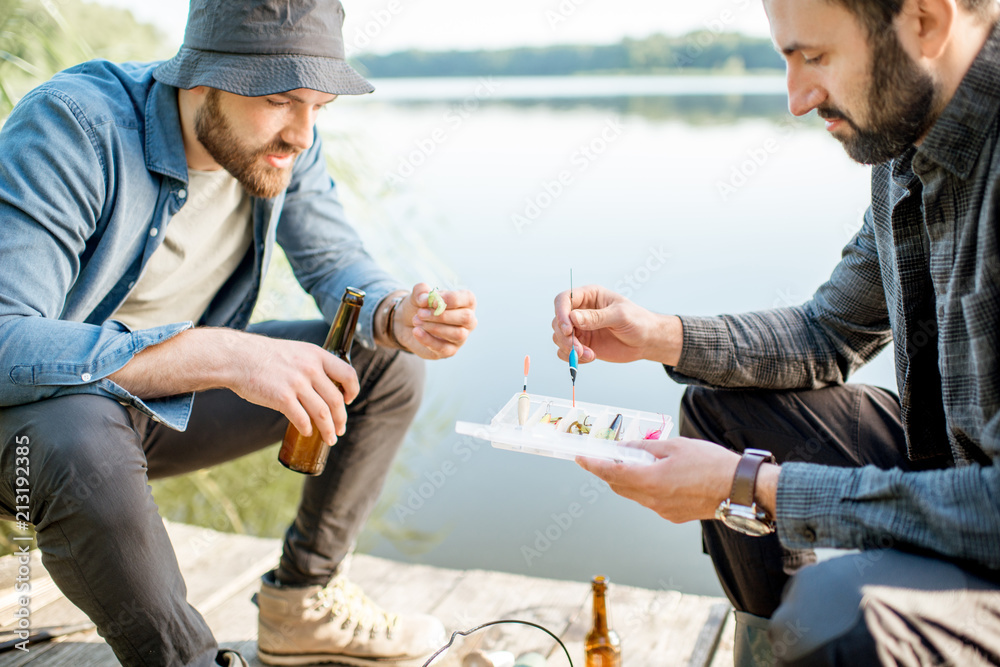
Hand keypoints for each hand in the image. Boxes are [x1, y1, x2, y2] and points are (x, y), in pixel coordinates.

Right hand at [229, 332, 359, 446]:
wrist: (238, 357)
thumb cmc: (265, 356)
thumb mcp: (296, 351)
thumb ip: (312, 364)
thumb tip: (325, 386)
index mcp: (316, 355)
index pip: (348, 374)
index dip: (353, 390)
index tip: (348, 401)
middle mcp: (310, 368)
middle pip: (336, 400)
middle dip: (341, 419)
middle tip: (340, 430)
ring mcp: (296, 383)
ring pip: (322, 413)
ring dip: (328, 430)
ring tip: (330, 438)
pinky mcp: (282, 397)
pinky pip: (301, 419)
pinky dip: (307, 429)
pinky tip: (306, 432)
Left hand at [395, 282, 476, 359]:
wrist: (407, 324)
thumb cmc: (420, 306)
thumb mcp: (418, 295)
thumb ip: (421, 291)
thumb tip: (424, 299)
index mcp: (465, 303)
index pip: (468, 299)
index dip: (451, 299)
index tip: (431, 301)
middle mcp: (468, 321)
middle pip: (466, 318)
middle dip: (442, 315)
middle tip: (420, 313)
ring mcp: (461, 337)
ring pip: (457, 334)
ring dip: (434, 327)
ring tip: (416, 321)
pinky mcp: (450, 351)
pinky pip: (443, 348)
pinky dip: (428, 339)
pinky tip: (416, 331)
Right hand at [551, 284, 680, 364]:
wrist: (646, 340)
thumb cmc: (638, 321)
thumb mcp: (620, 316)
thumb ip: (596, 317)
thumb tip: (573, 318)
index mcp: (589, 296)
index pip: (563, 299)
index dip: (561, 313)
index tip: (567, 329)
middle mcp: (580, 311)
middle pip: (557, 321)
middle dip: (565, 337)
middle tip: (578, 349)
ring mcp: (580, 328)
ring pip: (559, 337)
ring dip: (569, 349)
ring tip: (589, 355)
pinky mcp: (582, 344)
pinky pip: (565, 351)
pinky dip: (572, 357)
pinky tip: (590, 358)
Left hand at [576, 437, 740, 522]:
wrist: (740, 489)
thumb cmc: (711, 464)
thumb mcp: (676, 446)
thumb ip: (646, 447)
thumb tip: (626, 447)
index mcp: (650, 480)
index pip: (611, 472)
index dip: (593, 465)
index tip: (580, 457)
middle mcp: (652, 500)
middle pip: (619, 486)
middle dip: (609, 471)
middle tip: (605, 456)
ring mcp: (662, 510)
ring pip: (634, 494)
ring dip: (628, 479)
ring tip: (634, 462)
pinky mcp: (673, 515)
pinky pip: (650, 501)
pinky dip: (645, 488)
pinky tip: (657, 475)